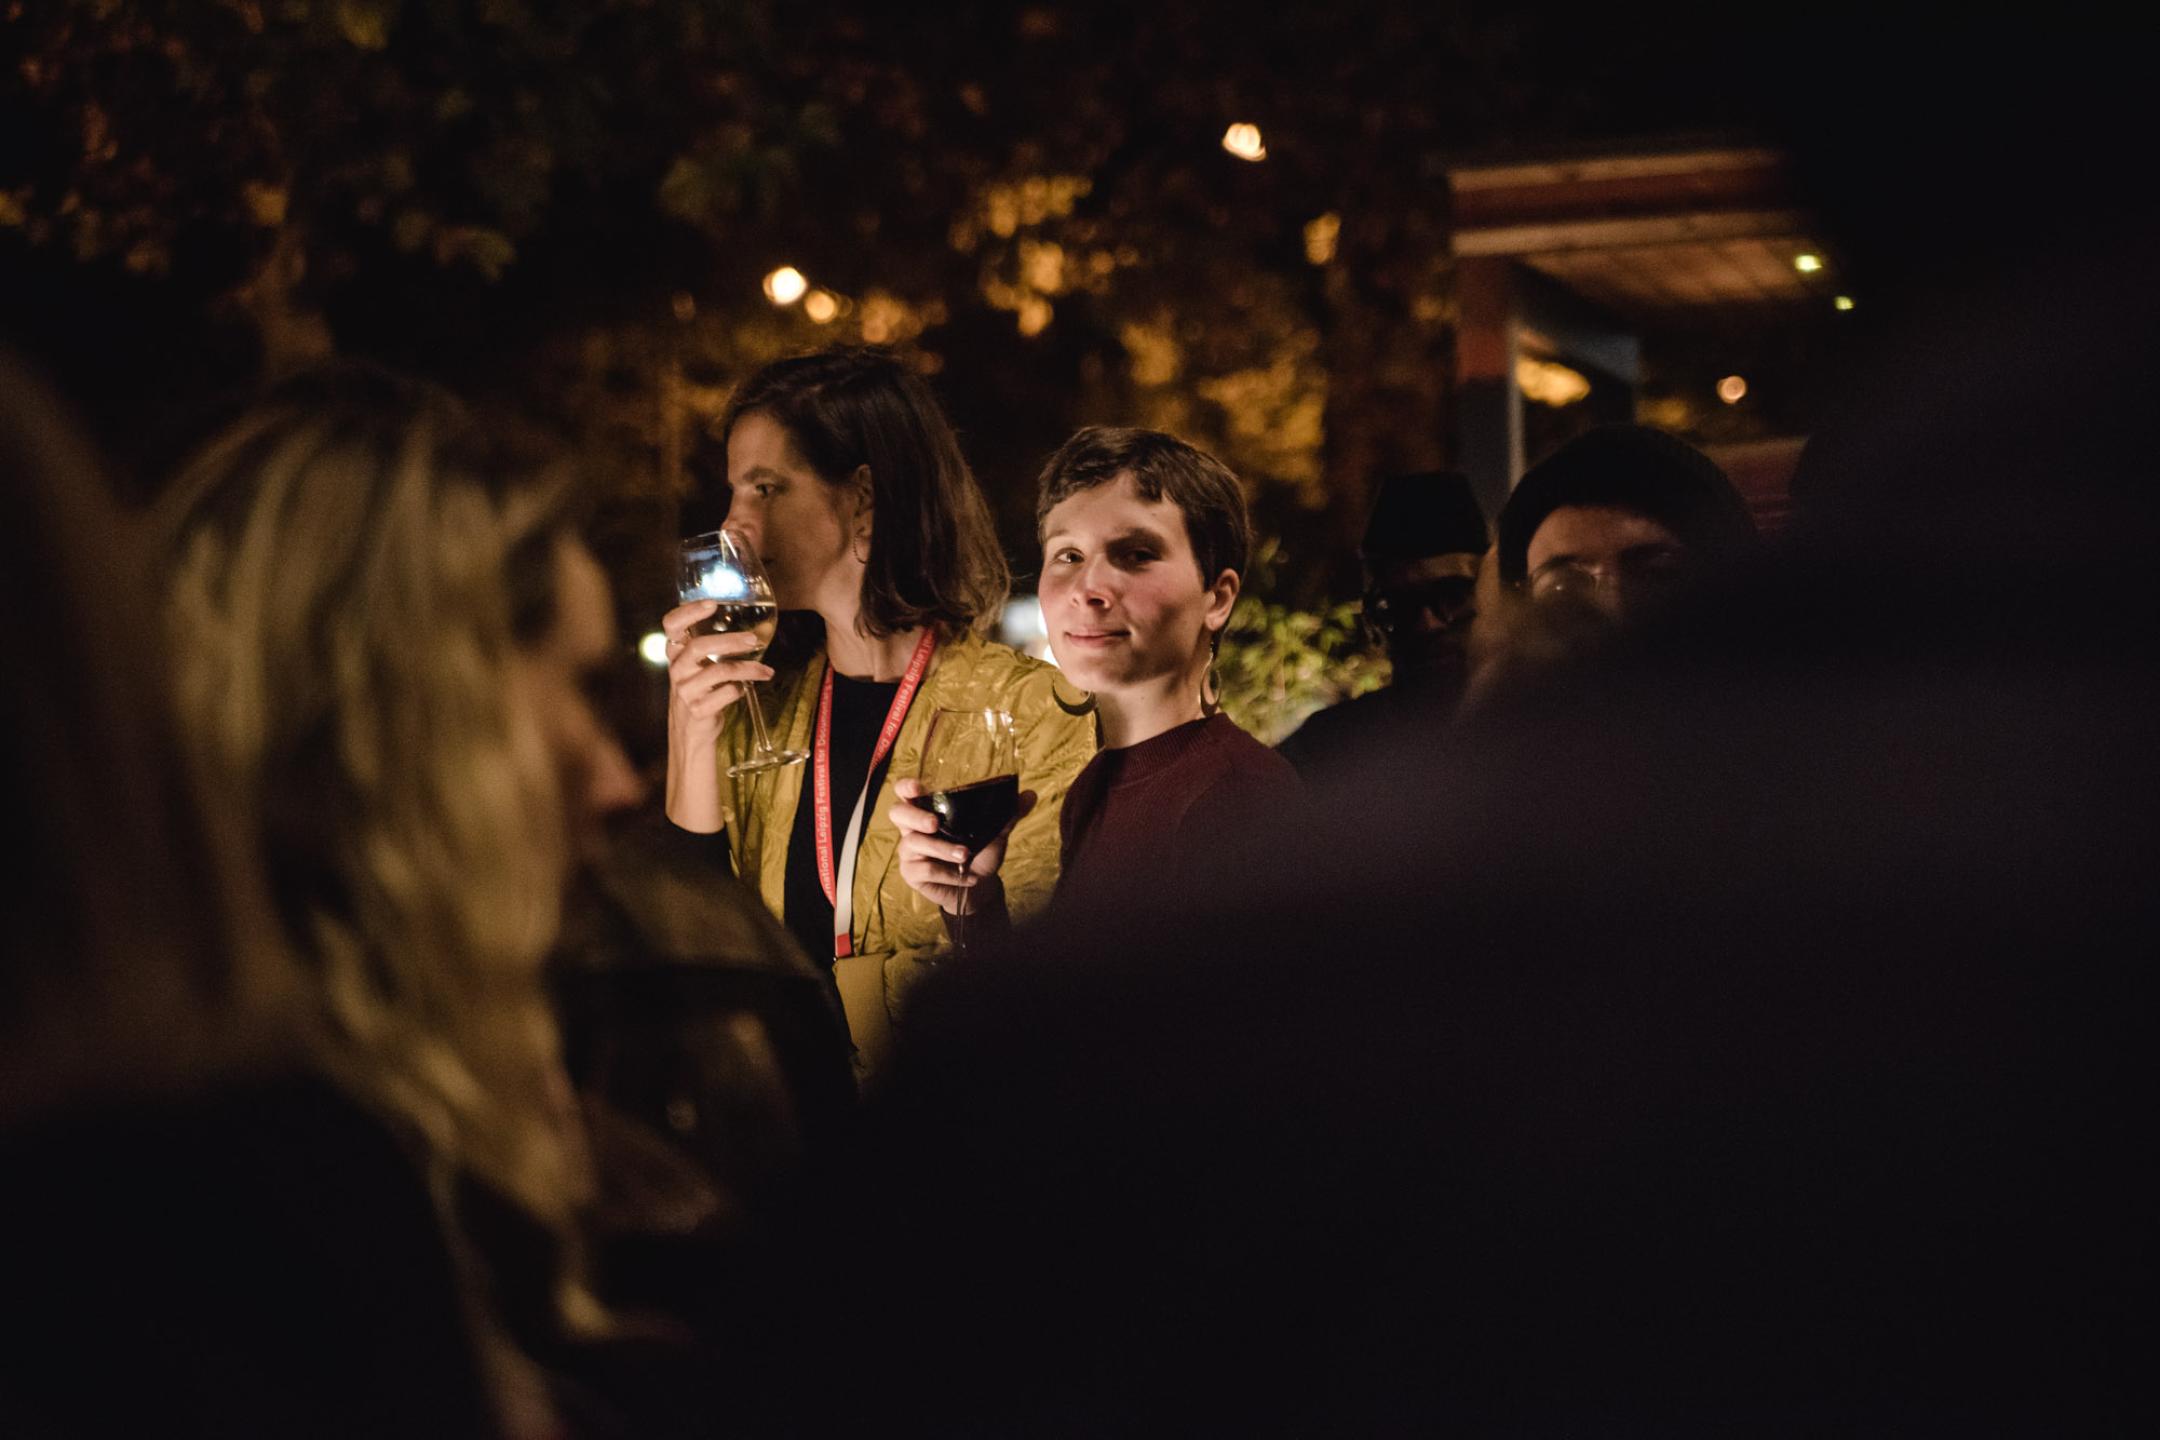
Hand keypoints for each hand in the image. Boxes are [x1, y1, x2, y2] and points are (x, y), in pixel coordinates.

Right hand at [663, 600, 773, 749]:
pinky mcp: (698, 710)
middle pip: (699, 646)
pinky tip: (743, 690)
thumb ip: (710, 647)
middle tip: (753, 640)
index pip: (672, 625)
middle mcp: (677, 670)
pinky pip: (726, 693)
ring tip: (767, 671)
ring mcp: (685, 691)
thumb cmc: (700, 691)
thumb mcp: (697, 667)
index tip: (712, 604)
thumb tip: (752, 626)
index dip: (689, 612)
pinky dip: (740, 690)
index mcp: (675, 653)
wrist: (691, 733)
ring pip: (720, 671)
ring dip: (749, 668)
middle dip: (730, 640)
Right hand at [889, 777, 1036, 915]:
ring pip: (913, 843)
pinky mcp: (911, 873)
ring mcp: (909, 851)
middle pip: (898, 813)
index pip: (906, 793)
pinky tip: (966, 876)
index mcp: (928, 811)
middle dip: (914, 815)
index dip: (906, 786)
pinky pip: (924, 869)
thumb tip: (1030, 794)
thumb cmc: (980, 854)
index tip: (917, 786)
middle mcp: (913, 828)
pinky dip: (947, 872)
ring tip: (965, 855)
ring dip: (941, 848)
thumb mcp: (995, 833)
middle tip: (935, 823)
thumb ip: (1008, 813)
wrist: (979, 888)